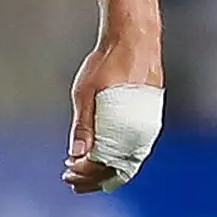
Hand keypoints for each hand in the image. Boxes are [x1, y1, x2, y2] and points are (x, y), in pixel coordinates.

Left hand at [64, 41, 163, 193]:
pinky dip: (117, 157)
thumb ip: (83, 125)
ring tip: (82, 171)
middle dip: (92, 177)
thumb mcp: (85, 92)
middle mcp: (142, 132)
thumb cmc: (108, 62)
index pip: (105, 165)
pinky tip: (101, 155)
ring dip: (104, 170)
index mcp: (125, 127)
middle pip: (117, 169)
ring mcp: (148, 126)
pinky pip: (134, 149)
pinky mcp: (149, 120)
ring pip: (127, 161)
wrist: (133, 39)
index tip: (68, 170)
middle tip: (70, 177)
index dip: (85, 173)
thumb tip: (77, 154)